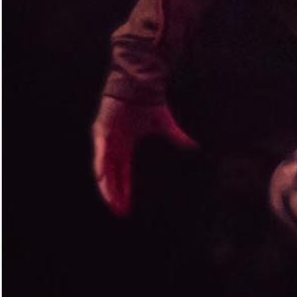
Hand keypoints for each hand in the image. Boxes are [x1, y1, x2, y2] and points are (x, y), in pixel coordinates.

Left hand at [91, 95, 196, 215]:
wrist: (141, 85)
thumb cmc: (150, 102)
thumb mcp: (165, 125)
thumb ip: (177, 138)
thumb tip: (195, 147)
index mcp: (126, 145)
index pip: (123, 174)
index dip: (124, 190)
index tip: (126, 207)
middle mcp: (114, 145)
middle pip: (112, 176)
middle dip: (115, 194)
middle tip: (119, 211)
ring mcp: (107, 138)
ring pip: (104, 168)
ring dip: (107, 186)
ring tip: (111, 202)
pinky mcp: (102, 130)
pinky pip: (101, 152)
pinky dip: (101, 166)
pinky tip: (102, 180)